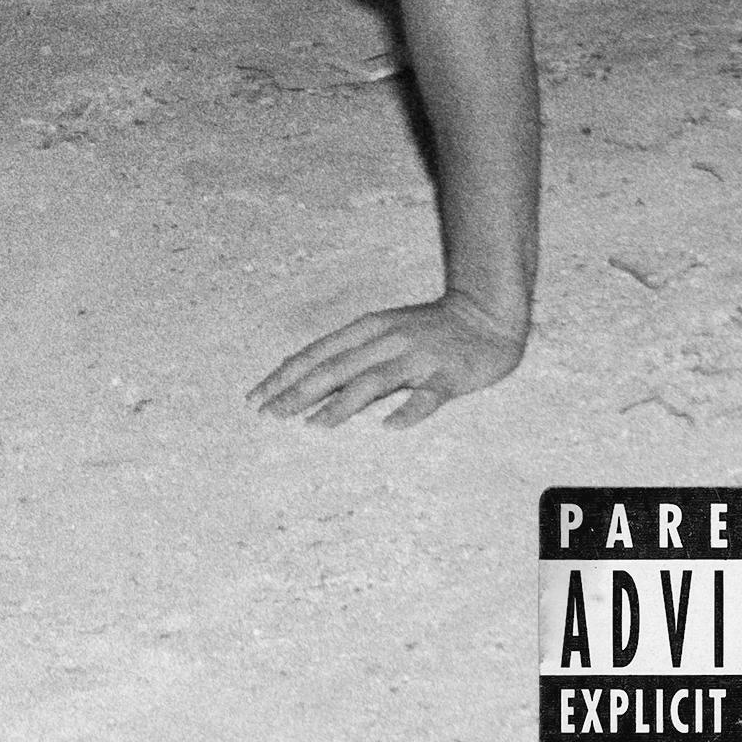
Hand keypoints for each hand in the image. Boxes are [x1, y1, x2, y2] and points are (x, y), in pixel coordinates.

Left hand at [249, 292, 525, 428]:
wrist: (485, 315)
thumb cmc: (428, 331)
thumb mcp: (385, 335)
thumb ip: (353, 358)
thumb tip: (313, 387)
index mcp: (366, 329)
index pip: (316, 354)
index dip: (284, 376)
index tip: (256, 397)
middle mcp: (385, 340)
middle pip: (335, 368)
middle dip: (299, 391)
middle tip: (269, 413)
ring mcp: (416, 358)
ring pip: (372, 381)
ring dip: (342, 403)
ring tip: (314, 424)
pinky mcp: (448, 376)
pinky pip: (427, 397)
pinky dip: (408, 411)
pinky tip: (390, 427)